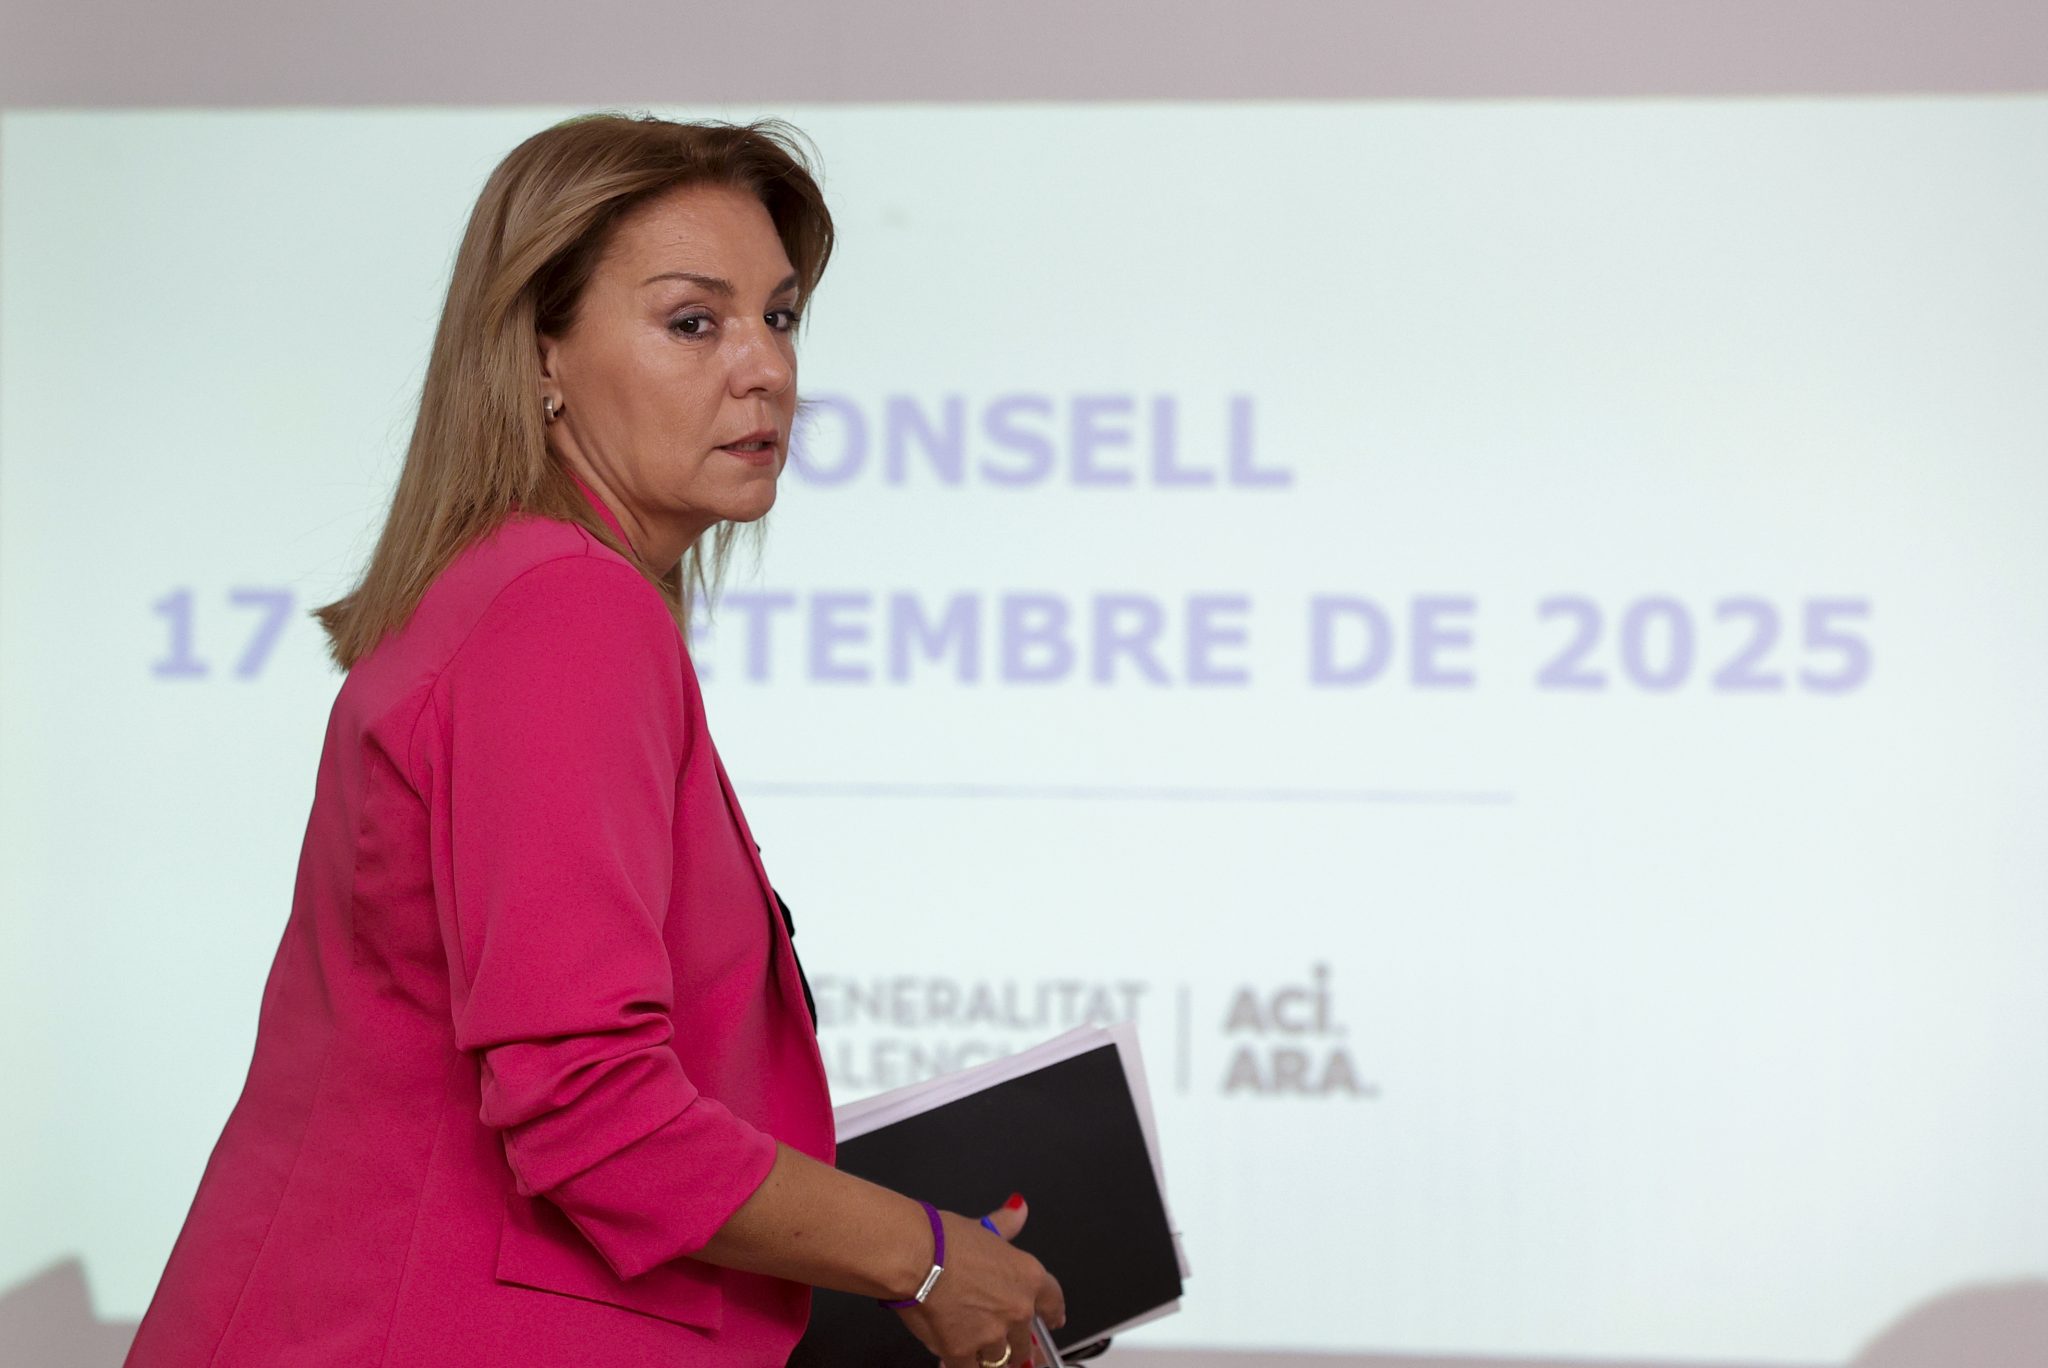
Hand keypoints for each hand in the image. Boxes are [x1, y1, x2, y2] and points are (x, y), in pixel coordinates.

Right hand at [892, 1195, 1065, 1367]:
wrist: (914, 1257)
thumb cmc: (943, 1239)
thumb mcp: (982, 1227)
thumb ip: (1005, 1224)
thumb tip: (1019, 1210)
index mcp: (1027, 1277)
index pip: (1053, 1302)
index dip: (1054, 1313)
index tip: (1054, 1320)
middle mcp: (1017, 1309)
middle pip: (1026, 1340)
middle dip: (1016, 1342)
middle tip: (1004, 1340)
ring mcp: (992, 1335)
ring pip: (1000, 1359)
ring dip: (990, 1356)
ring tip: (977, 1348)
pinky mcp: (963, 1353)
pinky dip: (964, 1364)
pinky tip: (956, 1357)